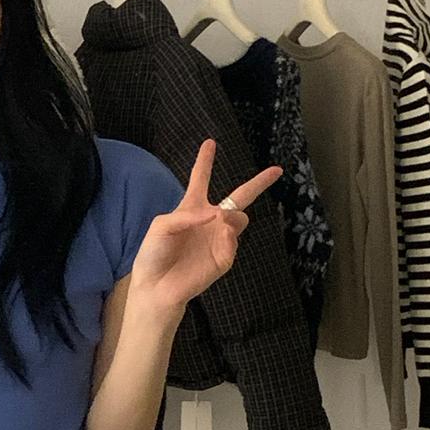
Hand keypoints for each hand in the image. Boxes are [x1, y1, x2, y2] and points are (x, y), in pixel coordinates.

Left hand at [129, 140, 280, 315]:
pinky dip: (226, 236)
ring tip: (218, 220)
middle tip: (276, 170)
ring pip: (240, 217)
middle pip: (240, 197)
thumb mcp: (160, 226)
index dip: (205, 161)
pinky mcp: (225, 257)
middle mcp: (209, 220)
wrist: (156, 286)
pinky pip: (233, 239)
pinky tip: (217, 239)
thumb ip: (186, 215)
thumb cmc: (154, 254)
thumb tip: (216, 214)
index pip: (200, 179)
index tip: (210, 142)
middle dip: (259, 183)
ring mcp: (220, 238)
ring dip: (231, 215)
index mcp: (191, 208)